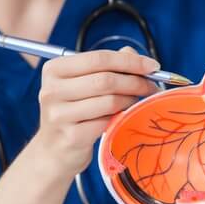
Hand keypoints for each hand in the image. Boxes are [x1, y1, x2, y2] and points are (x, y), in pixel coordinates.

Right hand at [33, 47, 160, 176]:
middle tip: (152, 87)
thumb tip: (132, 54)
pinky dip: (119, 118)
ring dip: (130, 100)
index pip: (99, 58)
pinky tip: (121, 117)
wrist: (54, 150)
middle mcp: (52, 90)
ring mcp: (59, 115)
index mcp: (54, 69)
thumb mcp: (84, 84)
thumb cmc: (73, 112)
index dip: (130, 61)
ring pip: (109, 101)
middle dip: (135, 82)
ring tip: (136, 102)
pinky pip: (106, 122)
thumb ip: (106, 65)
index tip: (152, 66)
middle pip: (105, 79)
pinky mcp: (71, 137)